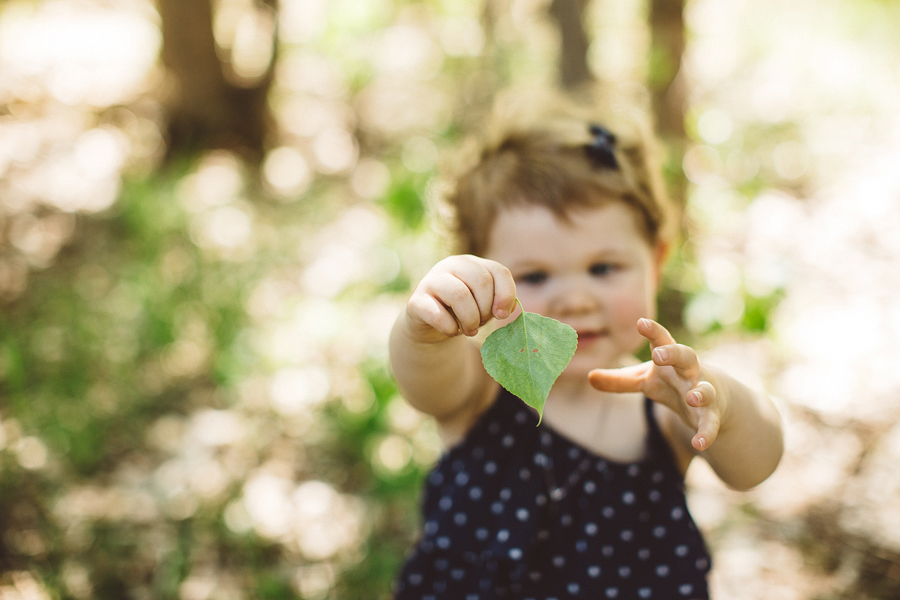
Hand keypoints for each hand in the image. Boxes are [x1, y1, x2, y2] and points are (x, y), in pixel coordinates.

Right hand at [404, 255, 517, 343]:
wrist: (431, 328)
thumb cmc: (464, 313)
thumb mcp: (485, 306)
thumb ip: (500, 303)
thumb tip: (506, 309)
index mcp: (472, 263)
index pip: (499, 271)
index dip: (506, 295)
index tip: (502, 315)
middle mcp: (451, 265)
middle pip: (482, 281)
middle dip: (486, 309)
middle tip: (481, 323)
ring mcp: (430, 280)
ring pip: (460, 294)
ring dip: (470, 319)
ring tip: (470, 330)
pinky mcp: (416, 301)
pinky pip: (437, 314)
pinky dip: (450, 328)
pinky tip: (452, 331)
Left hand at [588, 318, 720, 451]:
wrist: (713, 399)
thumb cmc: (672, 382)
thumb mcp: (644, 380)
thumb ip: (618, 380)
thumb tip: (589, 377)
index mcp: (670, 358)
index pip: (662, 340)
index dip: (653, 331)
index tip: (641, 322)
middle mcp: (689, 370)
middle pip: (686, 356)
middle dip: (674, 354)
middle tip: (659, 354)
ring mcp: (704, 390)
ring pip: (705, 389)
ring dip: (700, 393)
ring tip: (692, 397)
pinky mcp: (712, 413)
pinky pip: (710, 422)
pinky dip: (706, 433)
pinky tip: (699, 444)